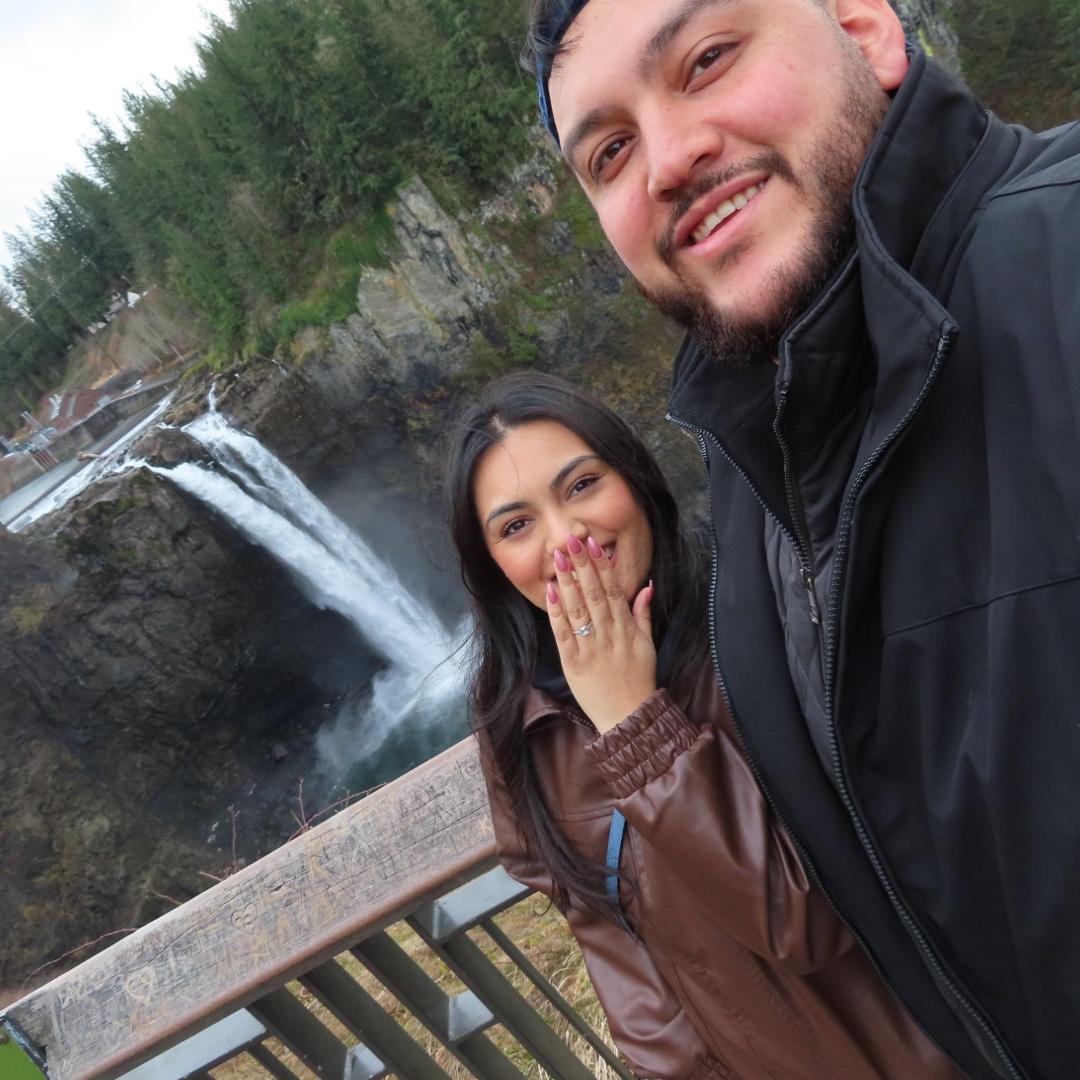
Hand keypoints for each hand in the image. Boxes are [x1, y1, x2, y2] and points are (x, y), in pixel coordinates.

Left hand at [546, 533, 656, 732]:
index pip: (613, 589)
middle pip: (593, 593)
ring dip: (567, 581)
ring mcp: (590, 647)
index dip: (602, 565)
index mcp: (626, 628)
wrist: (629, 716)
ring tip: (557, 558)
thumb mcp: (648, 644)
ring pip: (577, 609)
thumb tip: (646, 586)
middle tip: (571, 541)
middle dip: (582, 565)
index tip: (594, 544)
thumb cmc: (639, 679)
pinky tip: (550, 592)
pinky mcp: (573, 662)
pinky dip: (556, 612)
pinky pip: (563, 633)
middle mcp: (608, 634)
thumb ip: (644, 614)